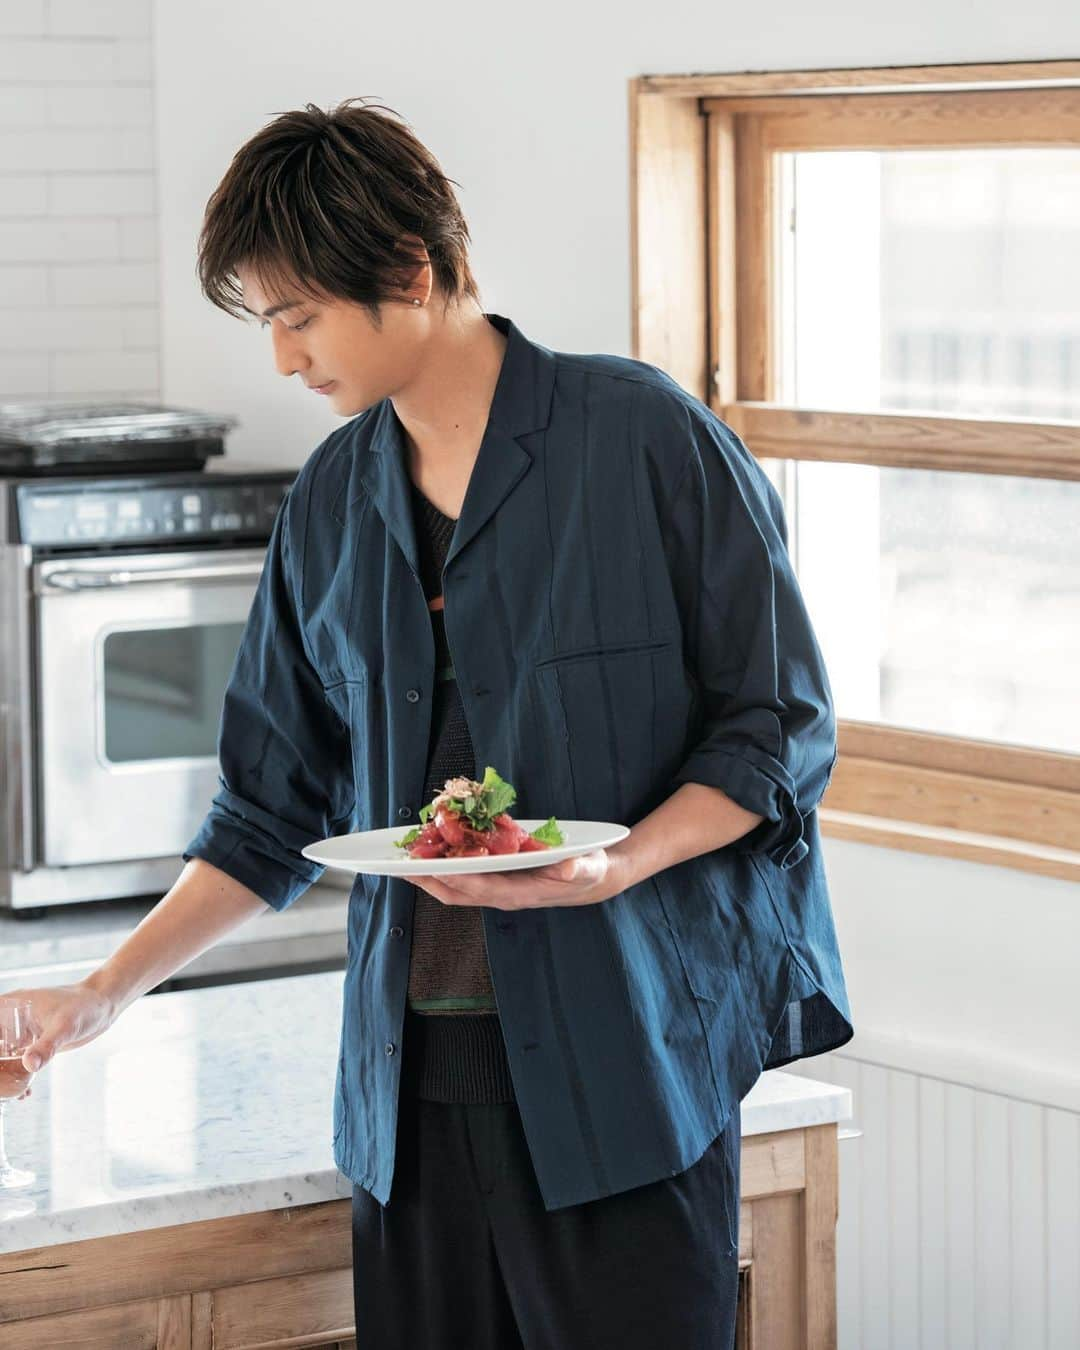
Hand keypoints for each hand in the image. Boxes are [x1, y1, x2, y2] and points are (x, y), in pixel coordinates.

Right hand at [2, 980, 117, 1102]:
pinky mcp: (31, 1043)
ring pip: (2, 1057)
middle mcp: (9, 1018)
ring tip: (13, 1095)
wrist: (102, 1007)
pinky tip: (25, 1093)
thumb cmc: (84, 1007)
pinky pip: (16, 1062)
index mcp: (9, 1005)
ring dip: (4, 1075)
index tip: (1, 1064)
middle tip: (4, 1087)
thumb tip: (29, 1066)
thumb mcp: (64, 1026)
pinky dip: (17, 1077)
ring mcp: (19, 1032)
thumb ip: (46, 1046)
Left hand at [411, 848, 624, 910]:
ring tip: (405, 860)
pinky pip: (464, 877)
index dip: (452, 877)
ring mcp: (499, 889)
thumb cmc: (588, 872)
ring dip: (430, 876)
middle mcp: (504, 895)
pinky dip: (445, 866)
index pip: (478, 888)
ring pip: (456, 888)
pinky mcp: (497, 880)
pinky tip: (433, 852)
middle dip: (427, 881)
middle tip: (399, 866)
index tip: (429, 867)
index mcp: (520, 893)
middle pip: (457, 893)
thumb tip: (565, 866)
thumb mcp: (588, 867)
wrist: (593, 880)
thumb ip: (576, 868)